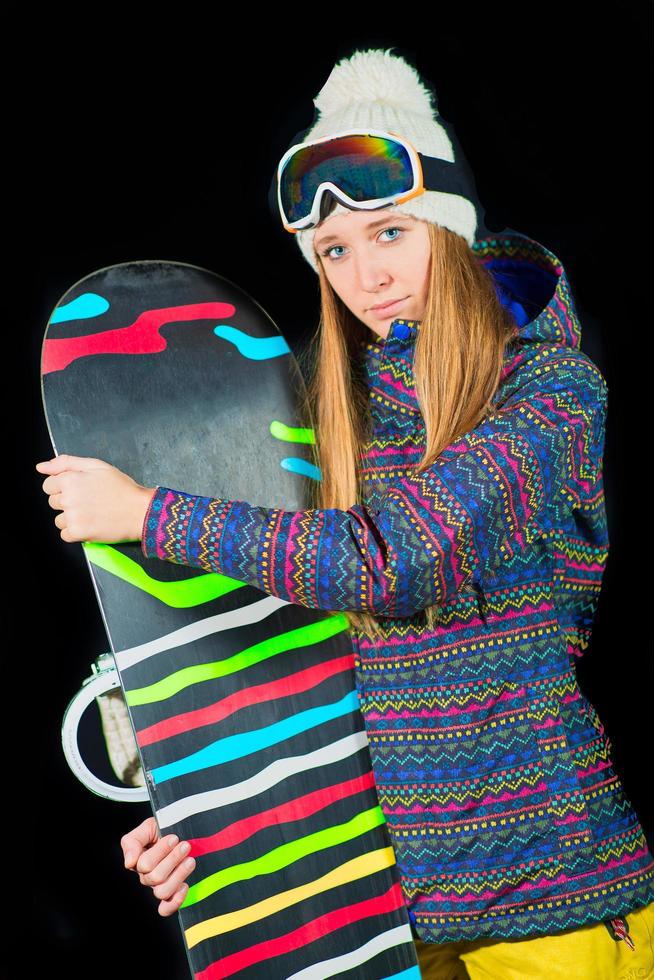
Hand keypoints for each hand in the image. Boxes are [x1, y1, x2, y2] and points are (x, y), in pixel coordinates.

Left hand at [35, 454, 155, 543]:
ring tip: (91, 513)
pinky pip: (65, 534)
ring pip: (58, 519)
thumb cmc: (121, 487)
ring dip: (70, 518)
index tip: (80, 489)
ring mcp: (72, 517)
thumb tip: (41, 467)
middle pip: (52, 502)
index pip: (48, 485)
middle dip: (67, 501)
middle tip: (89, 501)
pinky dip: (75, 532)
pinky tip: (90, 524)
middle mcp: (67, 499)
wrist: (140, 511)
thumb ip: (66, 463)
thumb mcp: (96, 466)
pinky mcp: (78, 533)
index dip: (63, 486)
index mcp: (69, 480)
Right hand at [121, 816, 194, 916]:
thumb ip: (133, 842)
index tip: (174, 838)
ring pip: (162, 892)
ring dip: (179, 875)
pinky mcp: (171, 894)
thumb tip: (129, 863)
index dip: (161, 851)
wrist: (180, 832)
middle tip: (185, 845)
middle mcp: (147, 876)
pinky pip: (166, 907)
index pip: (145, 864)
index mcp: (138, 862)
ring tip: (190, 860)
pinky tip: (185, 886)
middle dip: (173, 859)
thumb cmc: (162, 829)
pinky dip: (175, 901)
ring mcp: (159, 886)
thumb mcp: (147, 828)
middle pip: (155, 877)